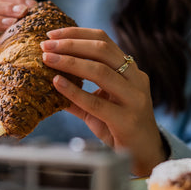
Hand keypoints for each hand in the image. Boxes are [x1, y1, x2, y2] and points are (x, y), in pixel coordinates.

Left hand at [40, 27, 167, 175]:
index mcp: (130, 71)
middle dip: (71, 44)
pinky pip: (96, 102)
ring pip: (100, 71)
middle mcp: (135, 79)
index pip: (103, 41)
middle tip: (46, 44)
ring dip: (70, 62)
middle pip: (102, 50)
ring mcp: (134, 98)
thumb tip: (49, 81)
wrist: (144, 155)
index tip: (53, 34)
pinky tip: (57, 83)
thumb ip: (77, 93)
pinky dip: (74, 91)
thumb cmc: (120, 127)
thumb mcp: (99, 105)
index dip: (77, 34)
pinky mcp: (127, 120)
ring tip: (48, 59)